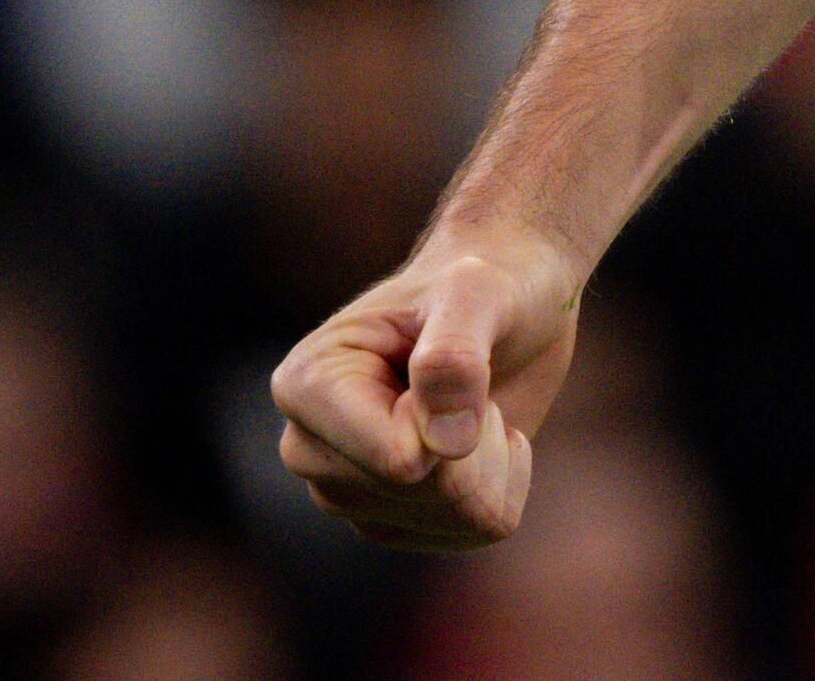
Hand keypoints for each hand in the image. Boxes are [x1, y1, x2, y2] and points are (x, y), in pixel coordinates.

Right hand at [268, 220, 585, 552]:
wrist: (508, 303)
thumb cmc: (483, 282)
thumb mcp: (477, 291)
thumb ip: (454, 355)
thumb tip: (443, 446)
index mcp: (306, 385)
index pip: (396, 460)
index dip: (450, 417)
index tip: (449, 358)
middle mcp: (311, 449)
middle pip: (420, 492)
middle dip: (473, 440)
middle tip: (470, 375)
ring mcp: (348, 494)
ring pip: (454, 518)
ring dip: (492, 460)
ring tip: (471, 401)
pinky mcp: (392, 522)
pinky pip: (477, 531)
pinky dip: (504, 482)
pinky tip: (481, 436)